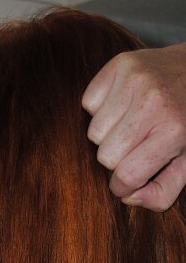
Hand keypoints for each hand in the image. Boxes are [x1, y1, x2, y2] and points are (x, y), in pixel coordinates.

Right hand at [82, 42, 185, 210]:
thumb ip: (162, 192)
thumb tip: (128, 198)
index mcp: (174, 130)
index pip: (127, 176)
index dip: (124, 186)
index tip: (131, 180)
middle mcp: (153, 102)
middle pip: (106, 156)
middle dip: (117, 159)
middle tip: (136, 146)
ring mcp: (134, 79)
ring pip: (94, 132)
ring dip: (108, 135)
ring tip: (130, 124)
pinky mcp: (120, 64)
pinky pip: (89, 103)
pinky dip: (100, 109)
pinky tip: (122, 105)